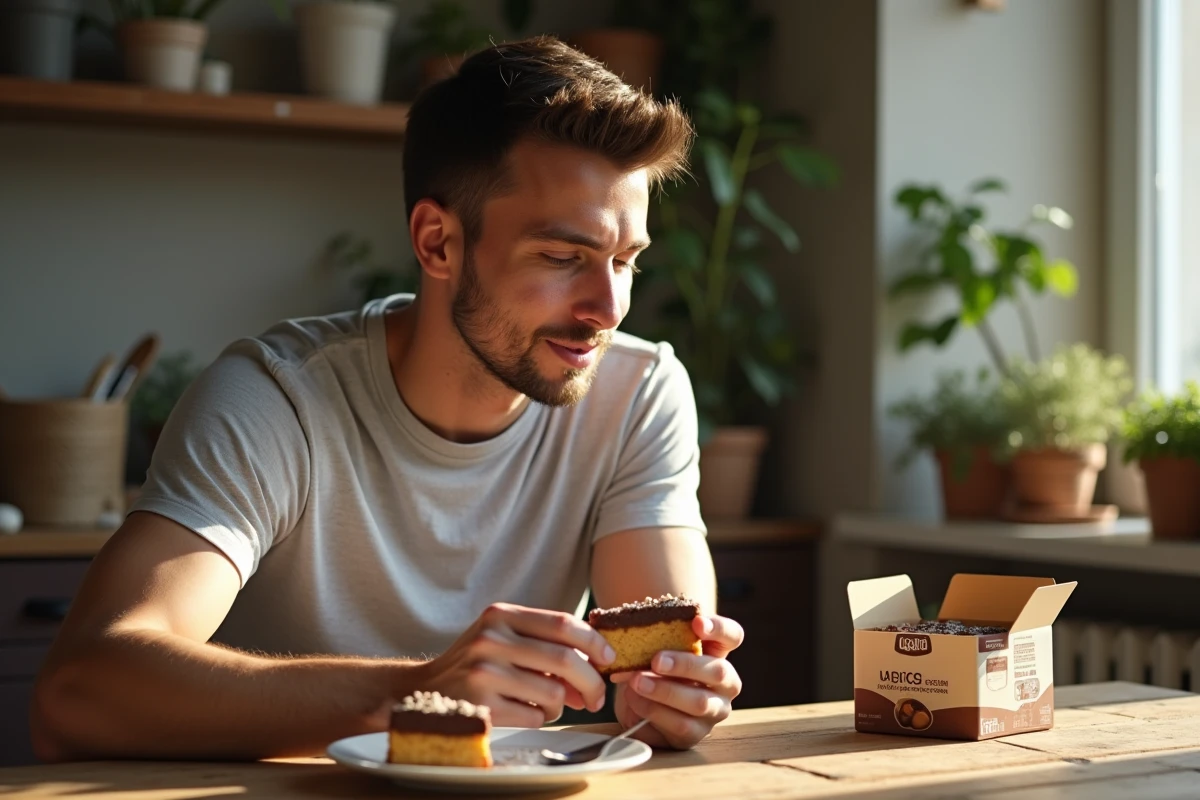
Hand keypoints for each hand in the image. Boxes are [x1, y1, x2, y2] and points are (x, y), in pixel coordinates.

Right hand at [412, 603, 615, 727]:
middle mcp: (491, 639)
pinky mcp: (481, 705)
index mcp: (501, 615)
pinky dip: (539, 717)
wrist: (424, 689)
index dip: (594, 642)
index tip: (607, 657)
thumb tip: (599, 664)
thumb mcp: (505, 638)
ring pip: (553, 693)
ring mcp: (484, 672)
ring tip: (546, 703)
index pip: (563, 623)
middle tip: (596, 697)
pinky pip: (534, 716)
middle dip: (591, 682)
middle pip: (565, 660)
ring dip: (561, 705)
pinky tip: (523, 710)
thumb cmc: (476, 663)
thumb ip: (547, 644)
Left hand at [610, 614, 743, 748]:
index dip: (718, 628)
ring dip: (665, 691)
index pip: (732, 635)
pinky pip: (679, 725)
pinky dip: (653, 712)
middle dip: (685, 665)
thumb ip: (655, 639)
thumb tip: (636, 638)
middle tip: (656, 660)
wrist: (635, 704)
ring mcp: (713, 711)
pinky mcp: (695, 735)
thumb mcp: (653, 650)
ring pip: (699, 702)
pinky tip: (634, 701)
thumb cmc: (648, 669)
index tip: (696, 623)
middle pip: (719, 671)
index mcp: (716, 652)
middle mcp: (724, 683)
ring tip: (637, 682)